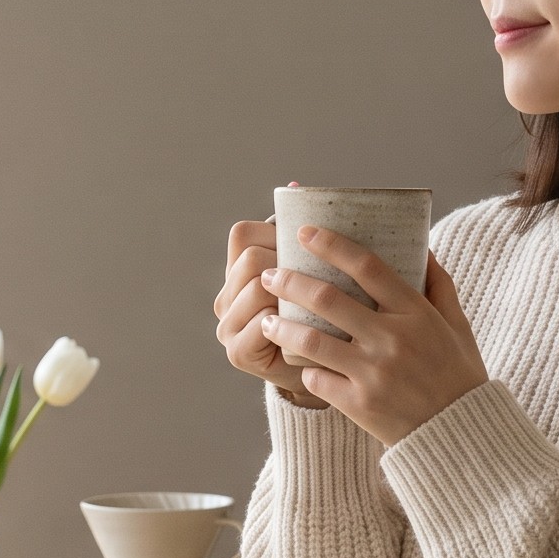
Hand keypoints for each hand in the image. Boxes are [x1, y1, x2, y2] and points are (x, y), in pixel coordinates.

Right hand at [215, 202, 326, 405]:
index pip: (243, 234)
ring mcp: (228, 325)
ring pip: (256, 286)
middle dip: (287, 266)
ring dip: (289, 295)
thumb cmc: (328, 315)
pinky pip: (261, 323)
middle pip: (251, 258)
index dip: (276, 236)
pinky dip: (286, 323)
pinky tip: (308, 329)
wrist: (332, 371)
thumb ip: (304, 233)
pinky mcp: (238, 353)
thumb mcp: (318, 271)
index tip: (307, 250)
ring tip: (317, 307)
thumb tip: (296, 186)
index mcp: (239, 271)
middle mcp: (226, 296)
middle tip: (320, 282)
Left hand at [256, 224, 489, 445]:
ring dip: (281, 326)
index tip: (304, 233)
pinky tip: (298, 362)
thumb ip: (439, 285)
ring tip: (265, 319)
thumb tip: (421, 246)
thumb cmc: (459, 375)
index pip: (367, 266)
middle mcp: (392, 339)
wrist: (459, 434)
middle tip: (269, 274)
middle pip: (327, 299)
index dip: (331, 245)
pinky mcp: (359, 404)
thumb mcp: (457, 325)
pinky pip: (317, 379)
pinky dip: (305, 369)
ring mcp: (373, 373)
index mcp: (416, 313)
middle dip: (290, 281)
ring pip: (312, 340)